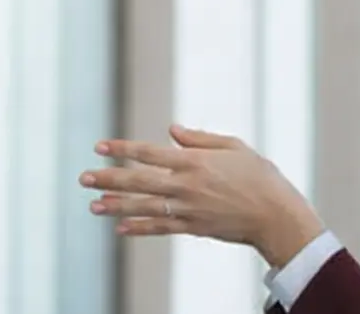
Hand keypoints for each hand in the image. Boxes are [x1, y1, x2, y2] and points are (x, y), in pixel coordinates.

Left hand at [79, 125, 323, 267]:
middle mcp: (186, 185)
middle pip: (138, 181)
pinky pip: (160, 228)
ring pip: (144, 207)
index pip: (148, 153)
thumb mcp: (233, 146)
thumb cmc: (259, 176)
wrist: (276, 214)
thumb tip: (172, 130)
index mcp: (194, 161)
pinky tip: (119, 229)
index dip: (122, 150)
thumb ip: (200, 139)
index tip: (99, 147)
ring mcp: (188, 208)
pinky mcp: (193, 228)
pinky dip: (139, 228)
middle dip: (108, 179)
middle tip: (83, 178)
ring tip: (93, 205)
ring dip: (116, 206)